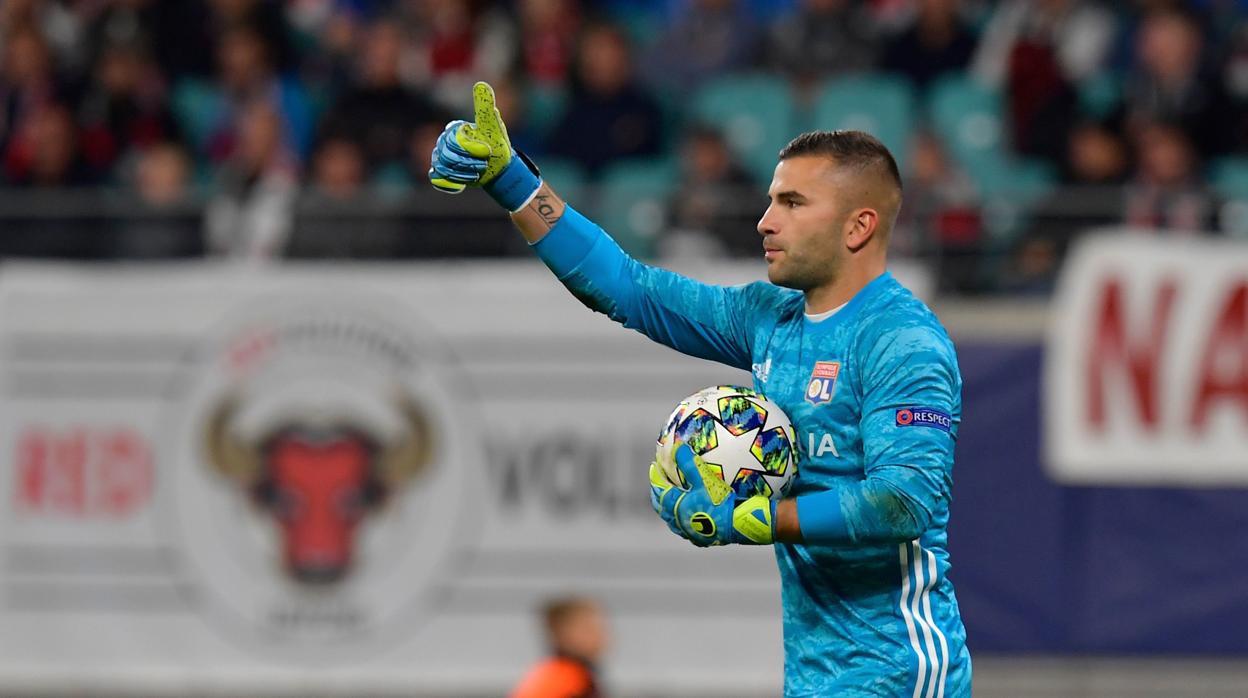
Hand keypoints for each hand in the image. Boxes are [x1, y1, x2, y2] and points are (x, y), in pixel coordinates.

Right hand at [427, 81, 539, 210]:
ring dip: (464, 174)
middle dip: (469, 163)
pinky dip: (450, 182)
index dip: (471, 149)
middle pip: (447, 156)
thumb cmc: (497, 146)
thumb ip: (485, 105)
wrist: (499, 169)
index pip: (454, 141)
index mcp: (454, 129)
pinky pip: (437, 177)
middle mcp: (445, 141)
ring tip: (478, 172)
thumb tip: (481, 83)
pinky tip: (464, 183)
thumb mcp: (493, 126)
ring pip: (443, 167)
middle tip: (483, 165)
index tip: (486, 152)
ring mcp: (442, 156)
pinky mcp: (442, 171)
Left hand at [650, 443, 775, 546]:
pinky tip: (689, 518)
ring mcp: (689, 532)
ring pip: (672, 521)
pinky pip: (687, 530)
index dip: (655, 477)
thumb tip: (677, 447)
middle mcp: (679, 521)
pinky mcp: (701, 540)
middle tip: (657, 483)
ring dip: (668, 509)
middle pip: (661, 506)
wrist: (738, 524)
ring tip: (669, 502)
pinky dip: (683, 521)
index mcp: (676, 506)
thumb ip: (689, 462)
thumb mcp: (704, 478)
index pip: (660, 489)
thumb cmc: (720, 501)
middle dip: (657, 493)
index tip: (653, 467)